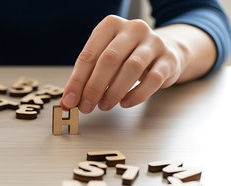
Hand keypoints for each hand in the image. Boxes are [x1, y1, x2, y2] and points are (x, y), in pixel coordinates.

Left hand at [61, 15, 181, 112]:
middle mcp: (133, 29)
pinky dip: (136, 94)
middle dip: (94, 87)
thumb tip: (69, 100)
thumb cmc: (127, 56)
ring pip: (131, 68)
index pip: (89, 54)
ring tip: (104, 106)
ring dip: (114, 92)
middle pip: (109, 60)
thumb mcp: (104, 58)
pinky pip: (153, 79)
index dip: (77, 80)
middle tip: (86, 106)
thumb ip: (87, 76)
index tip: (70, 100)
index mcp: (110, 25)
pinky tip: (125, 103)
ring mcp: (153, 42)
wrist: (165, 51)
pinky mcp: (169, 59)